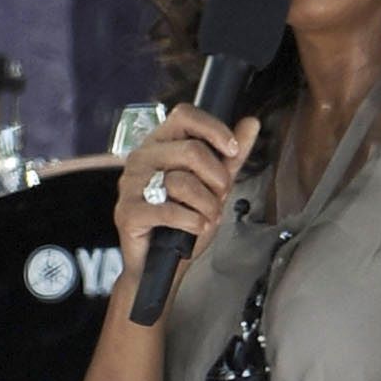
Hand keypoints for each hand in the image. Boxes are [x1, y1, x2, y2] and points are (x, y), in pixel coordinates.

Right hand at [115, 105, 260, 280]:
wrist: (159, 264)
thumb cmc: (183, 222)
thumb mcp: (214, 185)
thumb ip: (231, 156)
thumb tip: (252, 122)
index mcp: (159, 143)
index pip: (185, 115)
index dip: (214, 129)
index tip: (233, 151)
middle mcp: (141, 158)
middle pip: (191, 150)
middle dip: (217, 178)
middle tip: (220, 197)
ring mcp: (130, 185)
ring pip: (181, 182)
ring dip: (206, 205)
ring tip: (208, 217)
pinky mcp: (128, 212)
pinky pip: (169, 210)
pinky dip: (191, 221)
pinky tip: (196, 227)